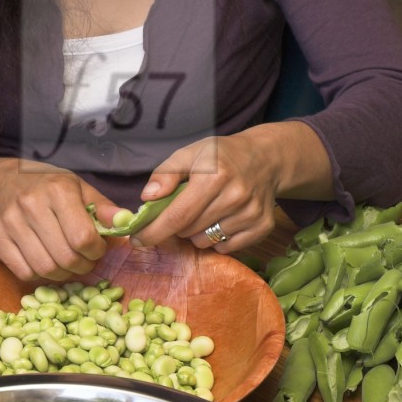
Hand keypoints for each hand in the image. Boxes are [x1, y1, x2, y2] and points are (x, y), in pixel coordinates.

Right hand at [0, 158, 116, 281]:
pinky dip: (40, 275)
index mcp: (58, 190)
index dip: (96, 251)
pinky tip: (47, 262)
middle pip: (65, 256)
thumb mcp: (78, 188)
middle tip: (86, 262)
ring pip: (45, 268)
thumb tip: (126, 222)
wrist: (2, 181)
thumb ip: (103, 207)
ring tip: (69, 264)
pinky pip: (24, 272)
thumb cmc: (48, 185)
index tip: (97, 249)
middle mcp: (31, 204)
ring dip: (63, 274)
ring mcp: (10, 222)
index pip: (83, 237)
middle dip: (83, 266)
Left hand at [130, 122, 333, 252]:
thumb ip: (165, 174)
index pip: (178, 215)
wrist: (265, 158)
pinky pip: (227, 248)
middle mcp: (236, 197)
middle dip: (177, 226)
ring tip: (206, 211)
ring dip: (197, 233)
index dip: (154, 231)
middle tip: (184, 208)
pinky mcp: (262, 227)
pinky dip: (218, 239)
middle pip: (189, 231)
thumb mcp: (189, 154)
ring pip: (206, 242)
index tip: (137, 240)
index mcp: (214, 176)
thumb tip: (147, 198)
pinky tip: (223, 218)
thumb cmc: (220, 156)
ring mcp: (251, 214)